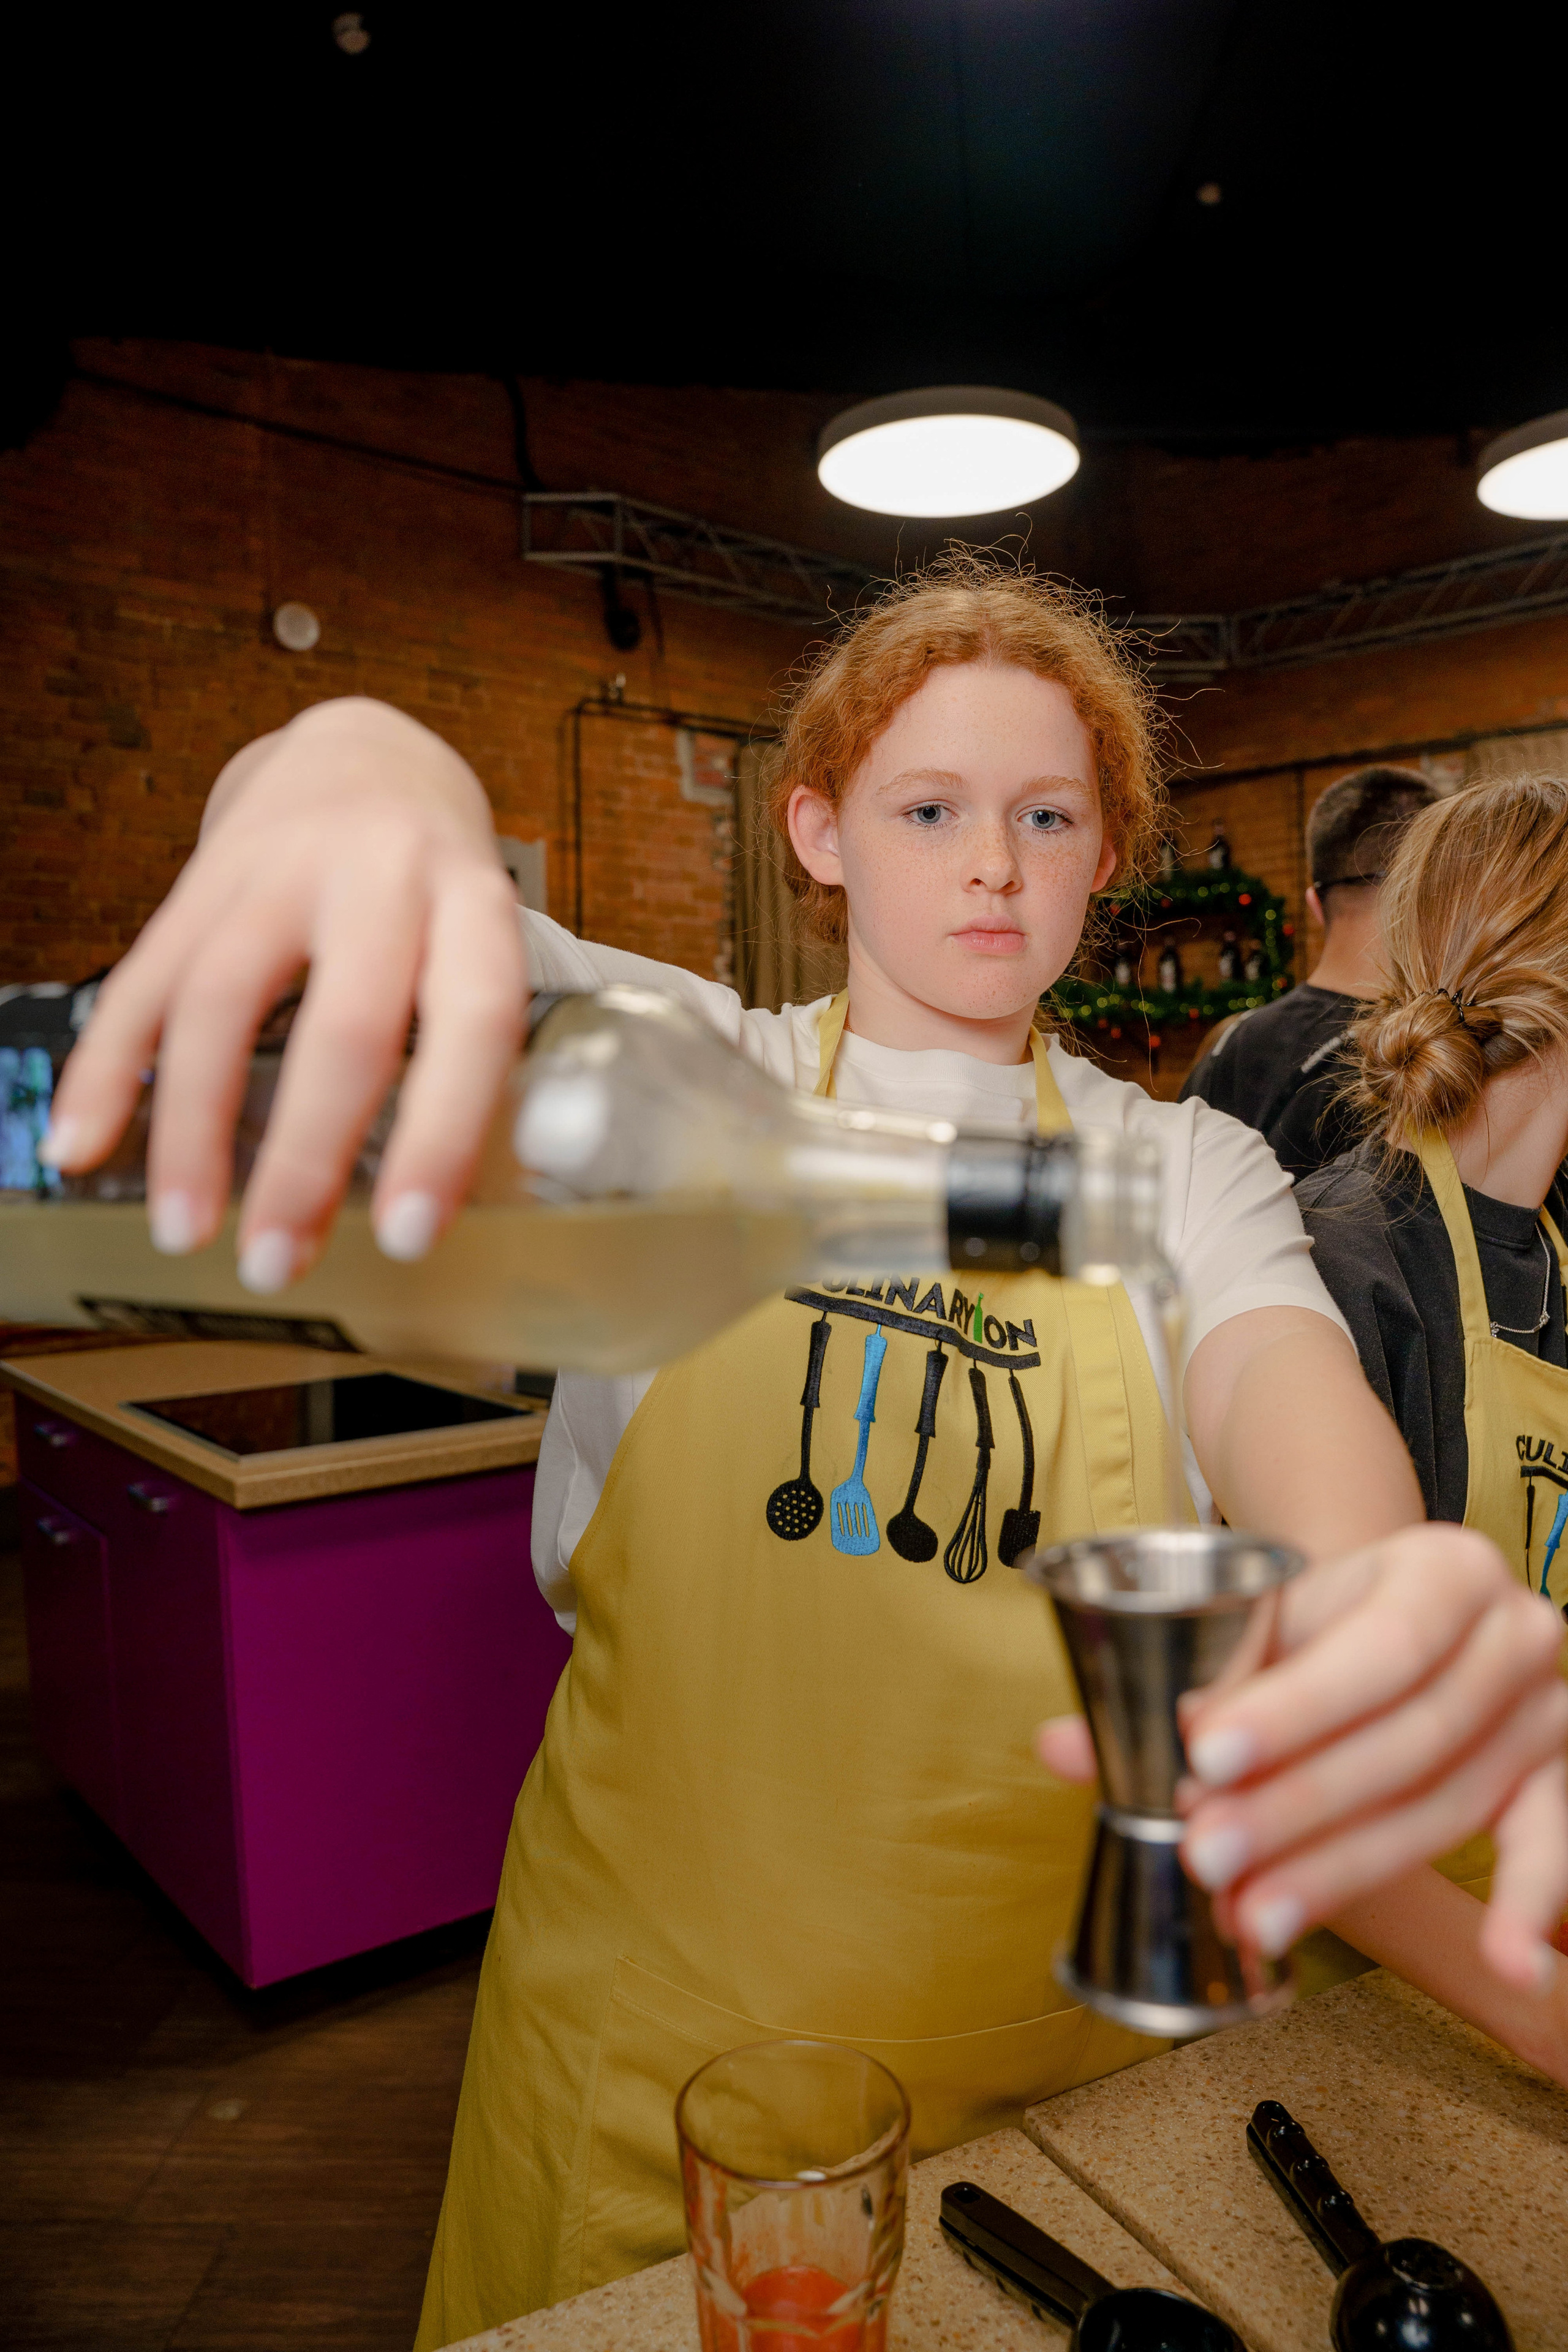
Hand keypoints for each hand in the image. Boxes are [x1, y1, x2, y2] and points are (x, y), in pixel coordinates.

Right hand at [42, 698, 525, 1284]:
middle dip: (305, 1159)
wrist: (367, 756)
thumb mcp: (482, 944)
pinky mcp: (198, 881)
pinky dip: (106, 1070)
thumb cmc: (439, 889)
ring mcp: (279, 870)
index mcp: (472, 904)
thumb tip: (446, 1208)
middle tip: (277, 1263)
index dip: (442, 1133)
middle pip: (343, 1024)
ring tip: (186, 1231)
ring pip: (222, 1002)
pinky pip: (141, 980)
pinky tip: (79, 1144)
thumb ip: (469, 1050)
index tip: (406, 1235)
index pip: (472, 1023)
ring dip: (195, 1131)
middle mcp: (380, 876)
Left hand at [1037, 1524, 1567, 1991]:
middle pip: (1405, 1739)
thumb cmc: (1327, 1628)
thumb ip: (1178, 1680)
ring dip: (1345, 1870)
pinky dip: (1528, 1908)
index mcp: (1443, 1569)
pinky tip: (1507, 1965)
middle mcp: (1513, 1632)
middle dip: (1297, 1807)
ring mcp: (1545, 1712)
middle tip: (1208, 1855)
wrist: (1407, 1618)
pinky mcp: (1559, 1780)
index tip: (1205, 1754)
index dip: (1292, 1709)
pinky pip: (1549, 1849)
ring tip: (1256, 1916)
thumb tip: (1058, 1749)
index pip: (1373, 1648)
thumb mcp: (1264, 1627)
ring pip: (1445, 1806)